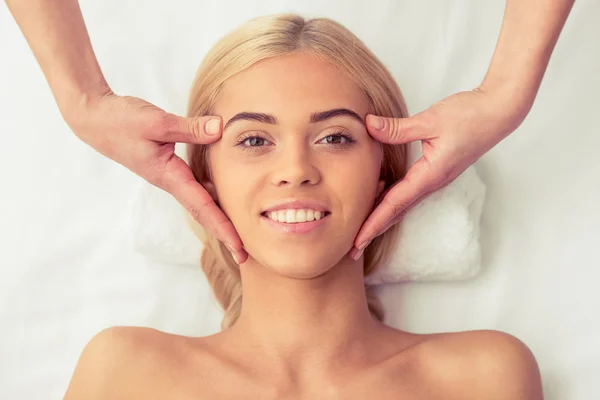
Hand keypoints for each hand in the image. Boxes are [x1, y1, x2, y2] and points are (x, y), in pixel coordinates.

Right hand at [65, 89, 247, 263]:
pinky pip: (194, 186)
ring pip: (199, 201)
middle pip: (203, 213)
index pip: (203, 207)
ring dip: (219, 217)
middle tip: (245, 255)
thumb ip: (190, 127)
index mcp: (169, 176)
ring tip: (239, 232)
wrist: (94, 120)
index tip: (239, 247)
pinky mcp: (167, 167)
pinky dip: (211, 194)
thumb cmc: (121, 121)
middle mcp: (171, 182)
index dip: (223, 227)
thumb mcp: (156, 122)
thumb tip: (220, 129)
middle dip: (224, 233)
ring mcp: (168, 176)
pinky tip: (225, 194)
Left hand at [349, 84, 530, 259]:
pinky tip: (378, 196)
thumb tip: (369, 126)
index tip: (358, 241)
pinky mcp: (435, 170)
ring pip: (402, 203)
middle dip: (374, 229)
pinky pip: (408, 190)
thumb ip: (397, 128)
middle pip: (396, 211)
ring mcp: (434, 178)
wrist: (498, 112)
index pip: (394, 205)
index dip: (373, 223)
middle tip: (352, 248)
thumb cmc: (470, 116)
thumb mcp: (430, 120)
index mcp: (429, 176)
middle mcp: (431, 182)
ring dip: (381, 217)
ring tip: (361, 230)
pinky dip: (391, 198)